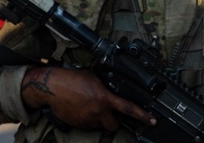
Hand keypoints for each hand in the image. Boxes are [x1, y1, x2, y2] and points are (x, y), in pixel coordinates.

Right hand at [21, 67, 155, 131]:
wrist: (51, 86)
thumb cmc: (70, 78)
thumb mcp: (93, 77)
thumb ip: (105, 85)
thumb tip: (113, 88)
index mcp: (104, 98)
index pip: (128, 109)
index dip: (143, 116)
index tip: (152, 121)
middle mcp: (98, 111)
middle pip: (114, 125)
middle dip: (112, 121)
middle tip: (105, 113)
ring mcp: (88, 119)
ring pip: (99, 126)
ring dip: (98, 120)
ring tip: (87, 107)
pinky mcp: (78, 124)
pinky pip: (87, 126)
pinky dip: (86, 121)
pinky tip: (79, 110)